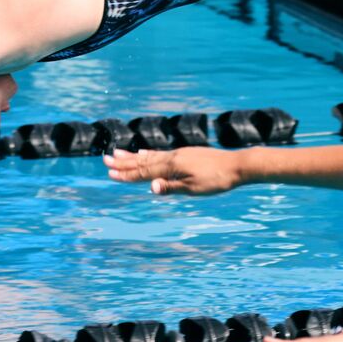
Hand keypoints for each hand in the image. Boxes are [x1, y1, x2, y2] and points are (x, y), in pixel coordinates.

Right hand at [103, 146, 241, 195]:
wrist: (237, 165)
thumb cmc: (217, 180)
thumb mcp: (194, 188)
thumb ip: (171, 187)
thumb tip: (150, 187)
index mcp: (173, 165)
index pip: (145, 171)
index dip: (127, 174)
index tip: (110, 173)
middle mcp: (173, 157)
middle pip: (143, 161)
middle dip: (124, 162)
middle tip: (105, 160)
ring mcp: (179, 153)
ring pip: (151, 155)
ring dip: (133, 156)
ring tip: (118, 153)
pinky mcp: (186, 153)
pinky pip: (161, 153)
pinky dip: (149, 154)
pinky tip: (146, 153)